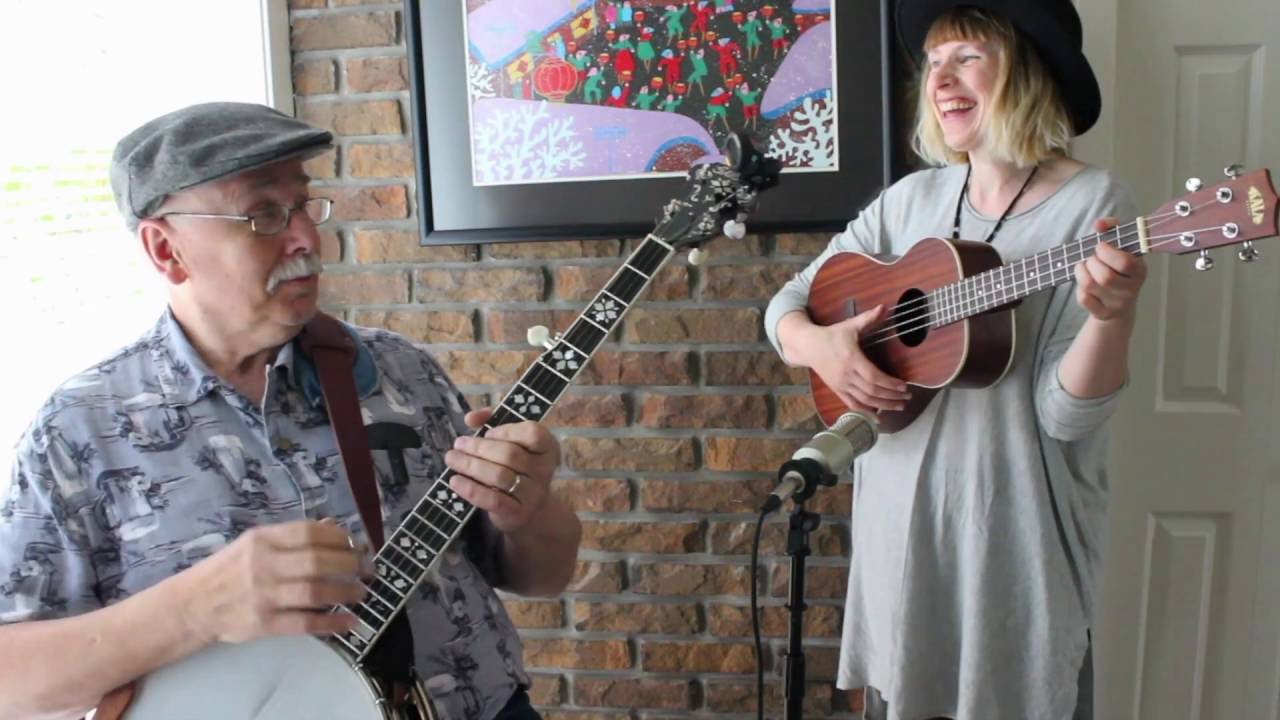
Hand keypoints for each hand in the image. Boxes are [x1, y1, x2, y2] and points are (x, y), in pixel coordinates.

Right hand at [185, 520, 368, 643]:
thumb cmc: (229, 570)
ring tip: (362, 593)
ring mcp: (263, 595)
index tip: (358, 545)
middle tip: (368, 570)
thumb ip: (293, 537)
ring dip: (346, 592)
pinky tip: (350, 622)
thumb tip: (335, 528)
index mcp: (262, 539)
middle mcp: (263, 564)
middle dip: (351, 565)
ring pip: (315, 592)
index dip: (341, 538)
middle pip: (317, 562)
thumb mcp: (254, 543)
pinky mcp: (263, 624)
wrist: (191, 605)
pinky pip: (305, 623)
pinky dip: (332, 623)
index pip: (310, 533)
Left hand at [444, 408, 560, 533]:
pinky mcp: (518, 513)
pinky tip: (455, 481)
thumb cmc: (517, 468)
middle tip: (458, 444)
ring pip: (500, 476)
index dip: (507, 431)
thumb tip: (471, 417)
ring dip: (471, 465)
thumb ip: (492, 422)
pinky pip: (492, 500)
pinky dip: (471, 489)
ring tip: (452, 458)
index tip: (488, 433)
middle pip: (510, 454)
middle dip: (479, 448)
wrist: (530, 510)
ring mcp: (533, 494)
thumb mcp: (511, 442)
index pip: (532, 434)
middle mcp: (544, 470)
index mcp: (547, 447)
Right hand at [808, 304, 909, 415]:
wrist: (808, 346)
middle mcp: (846, 375)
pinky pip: (852, 404)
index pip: (874, 377)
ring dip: (883, 405)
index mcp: (852, 360)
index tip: (904, 386)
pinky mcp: (837, 389)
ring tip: (899, 406)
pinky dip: (866, 412)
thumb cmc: (830, 335)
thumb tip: (884, 307)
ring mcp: (841, 385)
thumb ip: (867, 318)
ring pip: (865, 400)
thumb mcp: (849, 325)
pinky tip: (878, 416)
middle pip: (872, 391)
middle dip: (892, 396)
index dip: (890, 384)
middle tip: (907, 398)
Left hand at [1074, 217, 1146, 321]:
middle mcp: (1132, 289)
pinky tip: (1085, 285)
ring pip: (1090, 285)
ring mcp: (1118, 304)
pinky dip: (1079, 289)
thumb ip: (1112, 229)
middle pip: (1104, 276)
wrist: (1120, 305)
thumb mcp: (1121, 247)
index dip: (1107, 252)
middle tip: (1091, 259)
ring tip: (1084, 267)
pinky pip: (1083, 299)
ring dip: (1081, 272)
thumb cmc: (1118, 269)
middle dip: (1091, 262)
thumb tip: (1099, 223)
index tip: (1100, 246)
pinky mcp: (1103, 314)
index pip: (1125, 262)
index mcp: (1139, 271)